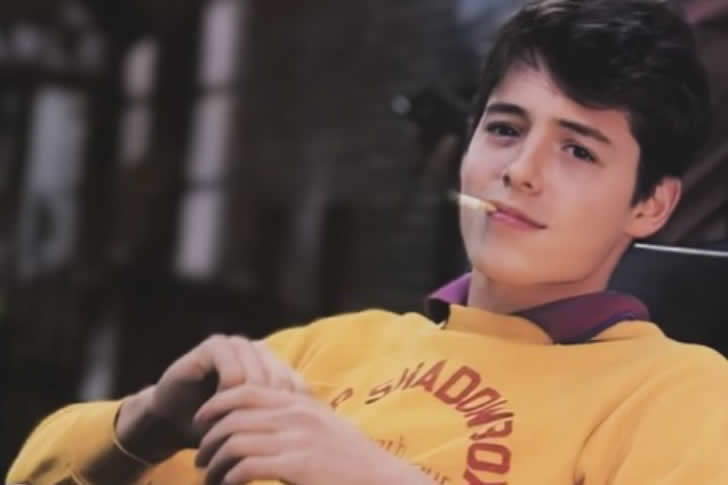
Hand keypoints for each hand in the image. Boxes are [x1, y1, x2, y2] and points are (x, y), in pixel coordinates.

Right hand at [116, 335, 306, 461]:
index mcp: (274, 365)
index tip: (281, 441)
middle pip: (280, 382)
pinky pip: (234, 372)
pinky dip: (229, 395)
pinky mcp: (214, 346)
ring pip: (258, 378)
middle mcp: (259, 350)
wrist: (172, 421)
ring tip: (235, 429)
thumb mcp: (254, 425)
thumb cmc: (218, 427)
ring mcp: (238, 344)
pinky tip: (219, 411)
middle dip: (268, 413)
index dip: (290, 414)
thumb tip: (319, 430)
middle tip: (256, 439)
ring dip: (247, 407)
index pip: (297, 386)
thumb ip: (281, 420)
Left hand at [194, 385, 434, 484]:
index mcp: (300, 403)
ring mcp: (296, 440)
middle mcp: (295, 415)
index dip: (216, 403)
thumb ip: (298, 418)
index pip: (246, 390)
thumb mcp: (325, 428)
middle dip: (209, 437)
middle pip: (233, 416)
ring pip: (235, 442)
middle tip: (200, 458)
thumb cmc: (353, 461)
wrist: (383, 480)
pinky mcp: (297, 467)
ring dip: (215, 463)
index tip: (201, 421)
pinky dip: (229, 479)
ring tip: (209, 478)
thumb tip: (268, 420)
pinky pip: (246, 468)